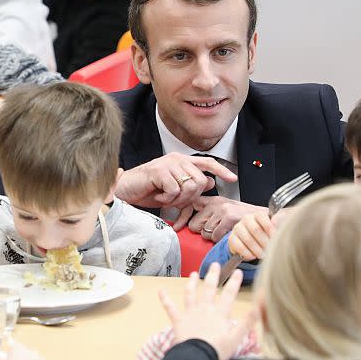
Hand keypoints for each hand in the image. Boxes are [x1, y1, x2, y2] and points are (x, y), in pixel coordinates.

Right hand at [115, 153, 236, 210]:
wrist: (126, 191)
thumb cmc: (149, 190)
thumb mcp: (174, 191)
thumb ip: (191, 186)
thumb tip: (210, 183)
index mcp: (182, 161)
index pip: (207, 163)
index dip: (221, 170)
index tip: (233, 179)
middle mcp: (177, 159)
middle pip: (200, 181)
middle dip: (190, 197)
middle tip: (175, 200)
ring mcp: (168, 163)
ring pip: (189, 186)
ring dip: (178, 199)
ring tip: (166, 198)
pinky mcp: (159, 171)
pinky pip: (175, 190)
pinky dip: (168, 199)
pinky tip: (159, 196)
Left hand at [158, 265, 257, 359]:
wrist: (197, 359)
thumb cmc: (218, 350)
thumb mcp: (238, 337)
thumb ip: (249, 320)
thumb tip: (260, 304)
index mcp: (220, 314)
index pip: (229, 295)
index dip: (234, 282)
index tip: (238, 271)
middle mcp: (205, 310)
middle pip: (209, 289)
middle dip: (213, 276)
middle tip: (215, 264)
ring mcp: (190, 314)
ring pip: (190, 294)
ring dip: (192, 283)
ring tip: (193, 274)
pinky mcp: (178, 322)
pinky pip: (170, 309)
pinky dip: (165, 300)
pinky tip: (160, 291)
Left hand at [184, 196, 264, 241]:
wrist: (263, 218)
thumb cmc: (243, 218)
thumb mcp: (224, 211)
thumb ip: (208, 214)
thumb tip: (189, 224)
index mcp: (213, 200)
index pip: (190, 205)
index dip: (182, 217)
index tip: (177, 226)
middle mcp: (216, 203)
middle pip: (195, 224)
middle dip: (202, 231)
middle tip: (214, 231)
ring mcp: (222, 210)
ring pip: (205, 232)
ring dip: (213, 237)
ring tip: (224, 232)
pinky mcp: (229, 217)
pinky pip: (215, 236)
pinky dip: (221, 239)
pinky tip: (228, 234)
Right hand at [227, 209, 289, 259]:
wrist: (250, 243)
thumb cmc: (264, 235)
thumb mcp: (273, 229)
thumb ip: (278, 224)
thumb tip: (276, 221)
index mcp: (257, 215)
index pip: (262, 217)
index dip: (270, 228)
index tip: (275, 238)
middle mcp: (246, 219)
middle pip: (255, 229)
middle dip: (264, 242)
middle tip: (269, 250)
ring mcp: (237, 228)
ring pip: (248, 239)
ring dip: (257, 250)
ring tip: (262, 255)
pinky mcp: (231, 238)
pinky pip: (239, 246)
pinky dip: (247, 253)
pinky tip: (253, 255)